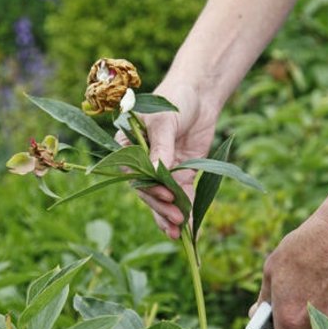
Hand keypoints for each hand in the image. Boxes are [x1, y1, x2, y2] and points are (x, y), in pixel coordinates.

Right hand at [116, 81, 219, 238]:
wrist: (200, 94)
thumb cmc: (175, 100)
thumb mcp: (164, 121)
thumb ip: (160, 146)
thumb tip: (157, 172)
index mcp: (128, 148)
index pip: (134, 175)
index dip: (149, 188)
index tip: (166, 195)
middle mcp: (142, 162)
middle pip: (149, 191)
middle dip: (162, 208)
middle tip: (177, 221)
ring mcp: (162, 170)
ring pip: (163, 198)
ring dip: (171, 216)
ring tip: (181, 234)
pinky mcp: (181, 173)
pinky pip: (182, 195)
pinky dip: (186, 210)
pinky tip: (190, 227)